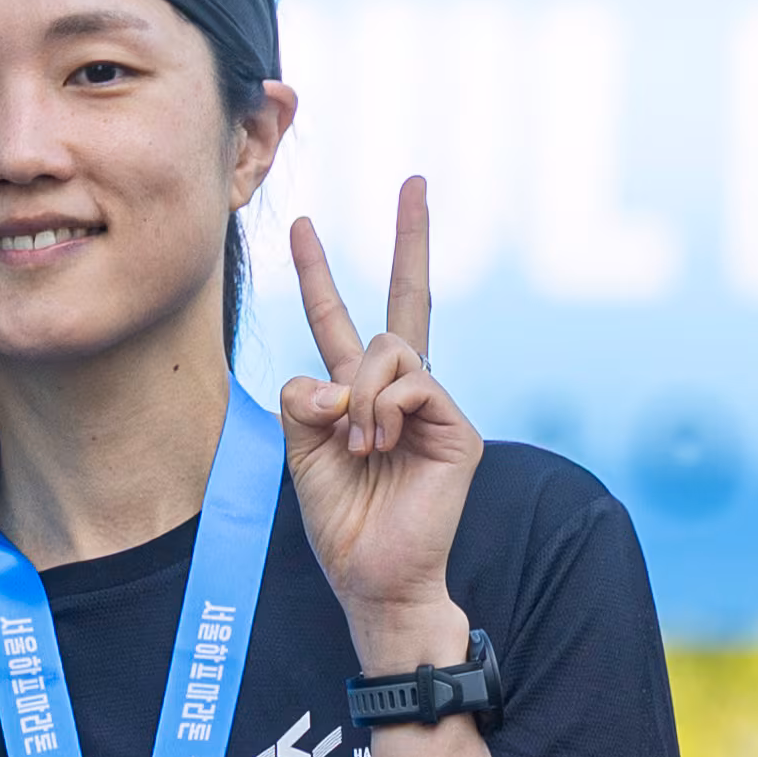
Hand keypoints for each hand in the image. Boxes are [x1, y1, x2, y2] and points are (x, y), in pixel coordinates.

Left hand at [279, 181, 486, 676]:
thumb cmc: (340, 523)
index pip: (339, 321)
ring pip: (391, 348)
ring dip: (361, 394)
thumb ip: (304, 402)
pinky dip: (385, 409)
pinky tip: (380, 444)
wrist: (375, 578)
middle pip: (410, 299)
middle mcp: (401, 392)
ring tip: (361, 445)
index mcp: (358, 396)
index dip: (318, 275)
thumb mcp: (300, 454)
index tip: (302, 227)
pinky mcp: (457, 428)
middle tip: (416, 178)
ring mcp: (434, 407)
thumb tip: (338, 378)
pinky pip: (413, 381)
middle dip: (412, 236)